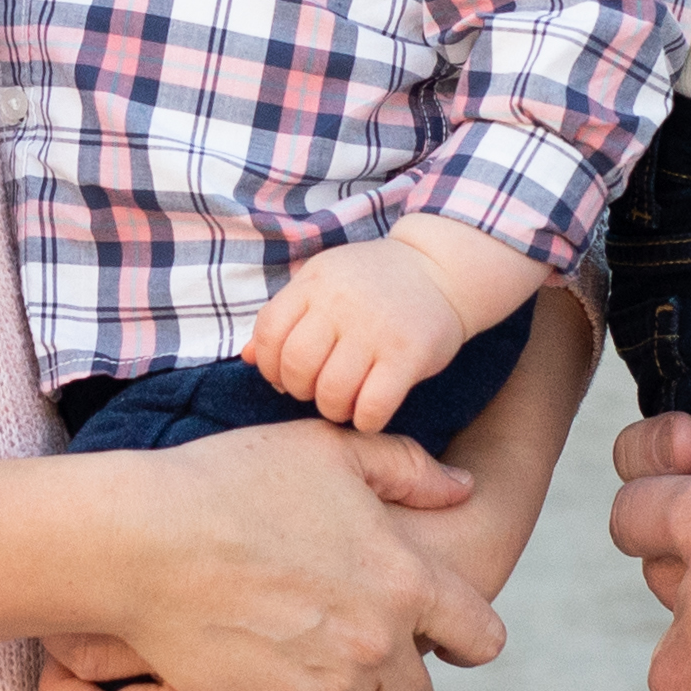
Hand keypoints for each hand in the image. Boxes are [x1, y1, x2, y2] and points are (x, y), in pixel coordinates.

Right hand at [94, 419, 500, 690]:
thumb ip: (407, 468)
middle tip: (355, 649)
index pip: (482, 639)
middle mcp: (379, 647)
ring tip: (316, 676)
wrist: (144, 542)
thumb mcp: (328, 449)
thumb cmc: (232, 483)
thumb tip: (463, 489)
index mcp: (406, 580)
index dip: (463, 634)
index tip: (436, 630)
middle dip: (398, 676)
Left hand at [241, 233, 501, 432]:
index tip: (287, 376)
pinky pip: (373, 405)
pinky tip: (370, 413)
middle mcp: (341, 303)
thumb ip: (286, 315)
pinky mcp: (409, 354)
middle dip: (300, 390)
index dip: (270, 365)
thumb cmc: (374, 282)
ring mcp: (376, 329)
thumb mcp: (324, 283)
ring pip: (332, 392)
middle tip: (318, 391)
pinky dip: (365, 420)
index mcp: (315, 282)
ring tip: (343, 404)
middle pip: (297, 367)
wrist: (442, 270)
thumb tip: (247, 357)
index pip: (269, 332)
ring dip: (333, 410)